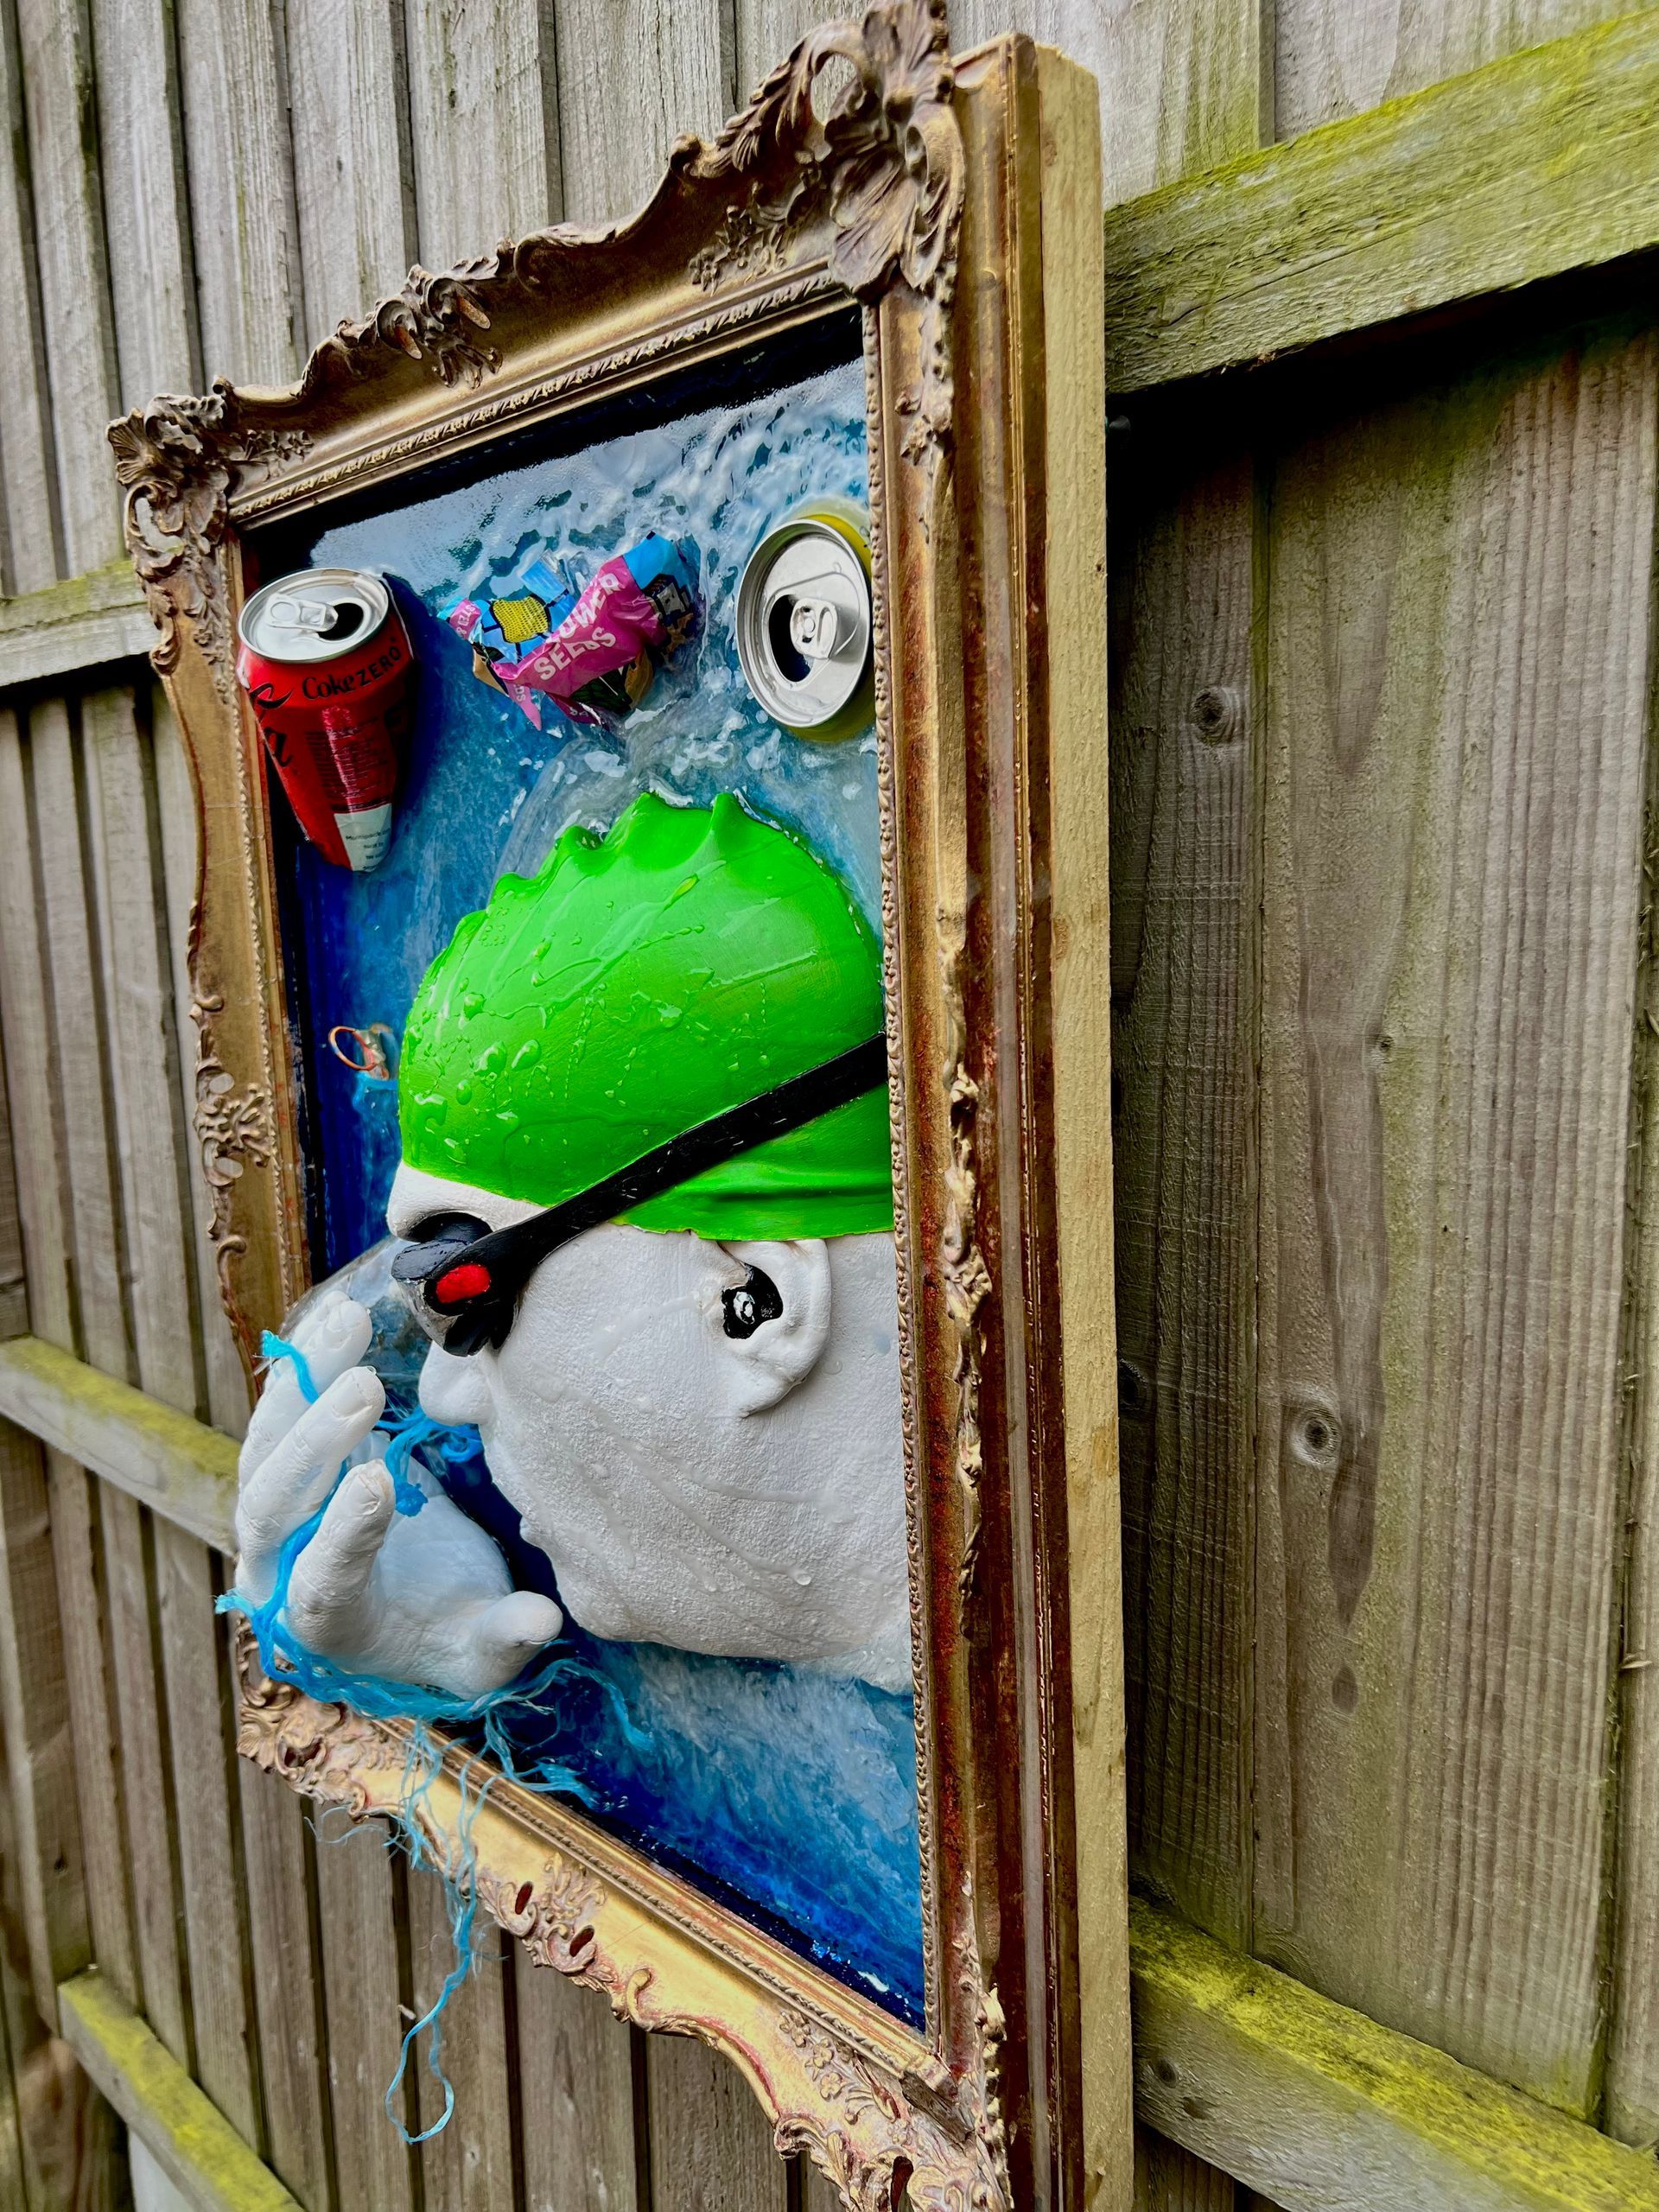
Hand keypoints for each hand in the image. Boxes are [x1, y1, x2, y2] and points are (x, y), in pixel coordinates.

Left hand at [235, 1290, 561, 1698]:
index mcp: (327, 1622)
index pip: (320, 1580)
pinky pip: (283, 1409)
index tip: (381, 1483)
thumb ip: (502, 1639)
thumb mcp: (476, 1655)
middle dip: (314, 1444)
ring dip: (306, 1382)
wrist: (395, 1612)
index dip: (344, 1534)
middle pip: (270, 1503)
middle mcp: (279, 1566)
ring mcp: (275, 1510)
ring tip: (349, 1322)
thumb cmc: (440, 1635)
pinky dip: (308, 1362)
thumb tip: (545, 1619)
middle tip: (365, 1387)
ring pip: (267, 1444)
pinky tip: (341, 1314)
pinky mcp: (288, 1462)